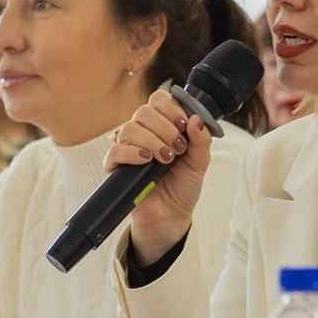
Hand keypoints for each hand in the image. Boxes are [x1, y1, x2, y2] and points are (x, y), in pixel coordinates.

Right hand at [106, 85, 213, 265]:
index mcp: (162, 126)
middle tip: (178, 148)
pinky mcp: (115, 167)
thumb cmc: (183, 187)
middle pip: (143, 111)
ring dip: (151, 140)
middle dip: (164, 128)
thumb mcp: (199, 163)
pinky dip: (132, 153)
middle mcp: (143, 133)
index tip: (184, 125)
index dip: (171, 108)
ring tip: (166, 158)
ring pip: (130, 128)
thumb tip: (197, 118)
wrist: (172, 217)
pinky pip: (116, 150)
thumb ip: (201, 141)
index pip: (158, 100)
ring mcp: (128, 149)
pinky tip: (146, 161)